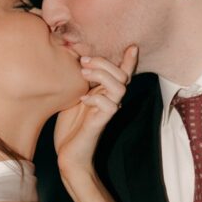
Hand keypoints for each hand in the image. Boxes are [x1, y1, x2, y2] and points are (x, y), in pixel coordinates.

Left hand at [55, 47, 137, 175]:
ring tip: (83, 75)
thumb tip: (78, 61)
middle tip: (82, 61)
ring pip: (119, 88)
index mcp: (105, 93)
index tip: (132, 46)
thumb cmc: (70, 126)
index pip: (122, 74)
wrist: (69, 155)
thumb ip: (81, 82)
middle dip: (104, 63)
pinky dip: (95, 98)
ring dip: (101, 76)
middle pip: (122, 76)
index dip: (129, 61)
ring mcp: (106, 113)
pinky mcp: (100, 124)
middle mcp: (110, 101)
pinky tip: (82, 98)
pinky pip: (109, 106)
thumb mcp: (73, 97)